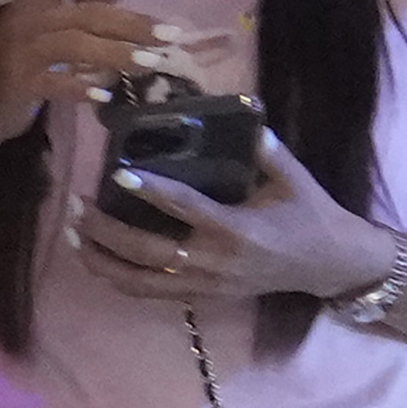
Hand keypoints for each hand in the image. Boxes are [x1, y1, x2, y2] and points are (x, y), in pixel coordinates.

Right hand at [0, 0, 159, 115]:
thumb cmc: (21, 46)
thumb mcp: (54, 15)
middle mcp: (29, 17)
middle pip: (86, 15)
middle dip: (131, 24)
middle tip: (170, 34)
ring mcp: (22, 51)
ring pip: (74, 46)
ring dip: (115, 53)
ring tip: (151, 63)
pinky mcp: (19, 84)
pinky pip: (52, 84)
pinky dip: (78, 88)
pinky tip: (105, 95)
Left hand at [67, 127, 394, 310]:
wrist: (332, 266)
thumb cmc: (311, 216)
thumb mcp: (294, 179)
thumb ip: (266, 148)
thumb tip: (245, 109)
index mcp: (237, 230)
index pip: (185, 209)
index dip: (150, 191)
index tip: (117, 174)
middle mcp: (216, 262)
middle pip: (147, 252)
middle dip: (106, 231)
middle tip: (76, 203)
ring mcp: (207, 286)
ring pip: (141, 282)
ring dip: (103, 260)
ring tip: (74, 232)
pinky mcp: (204, 298)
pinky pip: (152, 294)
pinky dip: (119, 279)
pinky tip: (97, 260)